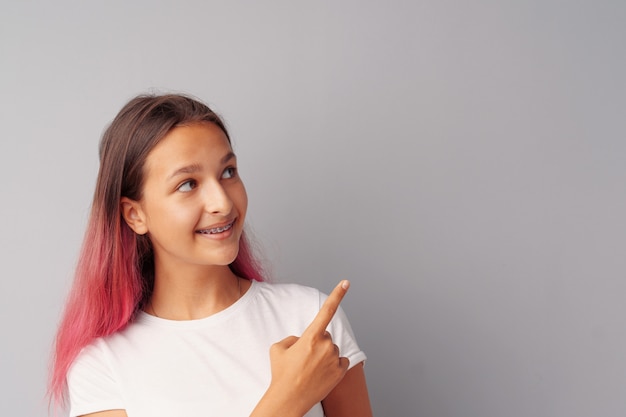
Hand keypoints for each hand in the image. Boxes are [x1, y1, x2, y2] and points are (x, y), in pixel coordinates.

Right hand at [265, 280, 350, 415]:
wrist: (288, 399)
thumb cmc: (281, 373)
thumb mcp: (278, 348)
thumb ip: (293, 337)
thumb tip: (303, 339)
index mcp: (311, 337)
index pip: (326, 310)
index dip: (337, 294)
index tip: (346, 282)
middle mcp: (326, 346)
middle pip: (325, 335)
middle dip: (317, 342)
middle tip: (303, 358)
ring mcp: (334, 359)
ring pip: (332, 349)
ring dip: (324, 355)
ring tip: (309, 369)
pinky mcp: (340, 371)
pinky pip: (340, 361)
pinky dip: (333, 365)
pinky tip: (321, 374)